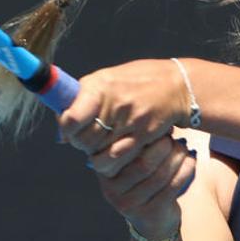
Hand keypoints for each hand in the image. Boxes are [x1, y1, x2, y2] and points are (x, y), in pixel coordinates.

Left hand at [58, 59, 189, 151]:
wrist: (177, 86)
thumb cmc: (137, 82)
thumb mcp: (108, 79)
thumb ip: (83, 100)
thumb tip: (62, 131)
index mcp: (100, 86)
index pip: (72, 117)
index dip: (67, 127)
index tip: (68, 129)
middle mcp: (114, 103)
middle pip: (84, 140)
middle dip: (82, 143)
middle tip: (89, 138)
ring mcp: (130, 121)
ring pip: (100, 154)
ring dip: (97, 154)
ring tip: (102, 144)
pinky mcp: (144, 135)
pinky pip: (119, 158)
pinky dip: (113, 160)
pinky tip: (116, 151)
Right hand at [88, 135, 196, 239]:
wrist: (152, 220)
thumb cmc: (143, 180)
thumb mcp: (132, 161)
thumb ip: (136, 143)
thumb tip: (155, 115)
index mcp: (104, 171)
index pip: (123, 149)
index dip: (143, 136)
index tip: (158, 126)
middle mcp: (111, 189)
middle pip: (143, 163)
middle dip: (163, 148)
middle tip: (174, 138)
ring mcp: (129, 204)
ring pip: (159, 176)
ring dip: (176, 158)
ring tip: (184, 148)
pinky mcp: (148, 214)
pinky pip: (171, 188)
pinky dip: (184, 171)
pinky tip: (191, 161)